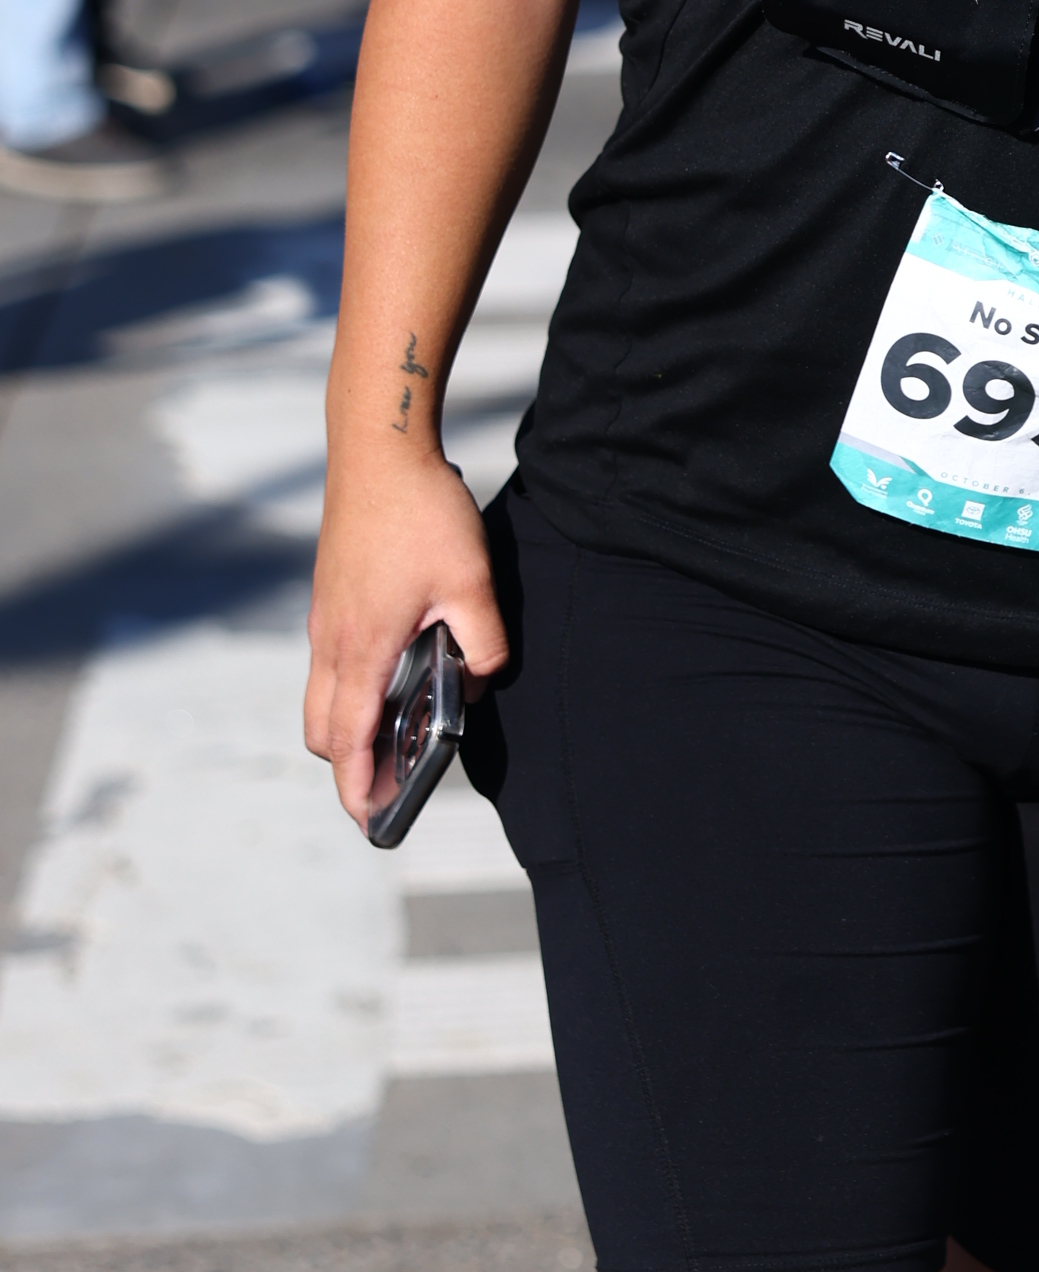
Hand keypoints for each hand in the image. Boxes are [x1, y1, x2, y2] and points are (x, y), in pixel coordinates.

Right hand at [304, 457, 511, 827]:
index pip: (347, 740)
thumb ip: (484, 643)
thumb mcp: (472, 582)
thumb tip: (480, 683)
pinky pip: (329, 663)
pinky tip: (395, 671)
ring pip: (322, 696)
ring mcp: (323, 618)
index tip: (372, 821)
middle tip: (391, 781)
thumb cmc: (422, 513)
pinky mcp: (328, 598)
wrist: (378, 450)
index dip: (358, 788)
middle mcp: (330, 640)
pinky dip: (349, 687)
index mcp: (361, 646)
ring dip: (349, 725)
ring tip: (398, 731)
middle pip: (323, 729)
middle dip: (350, 764)